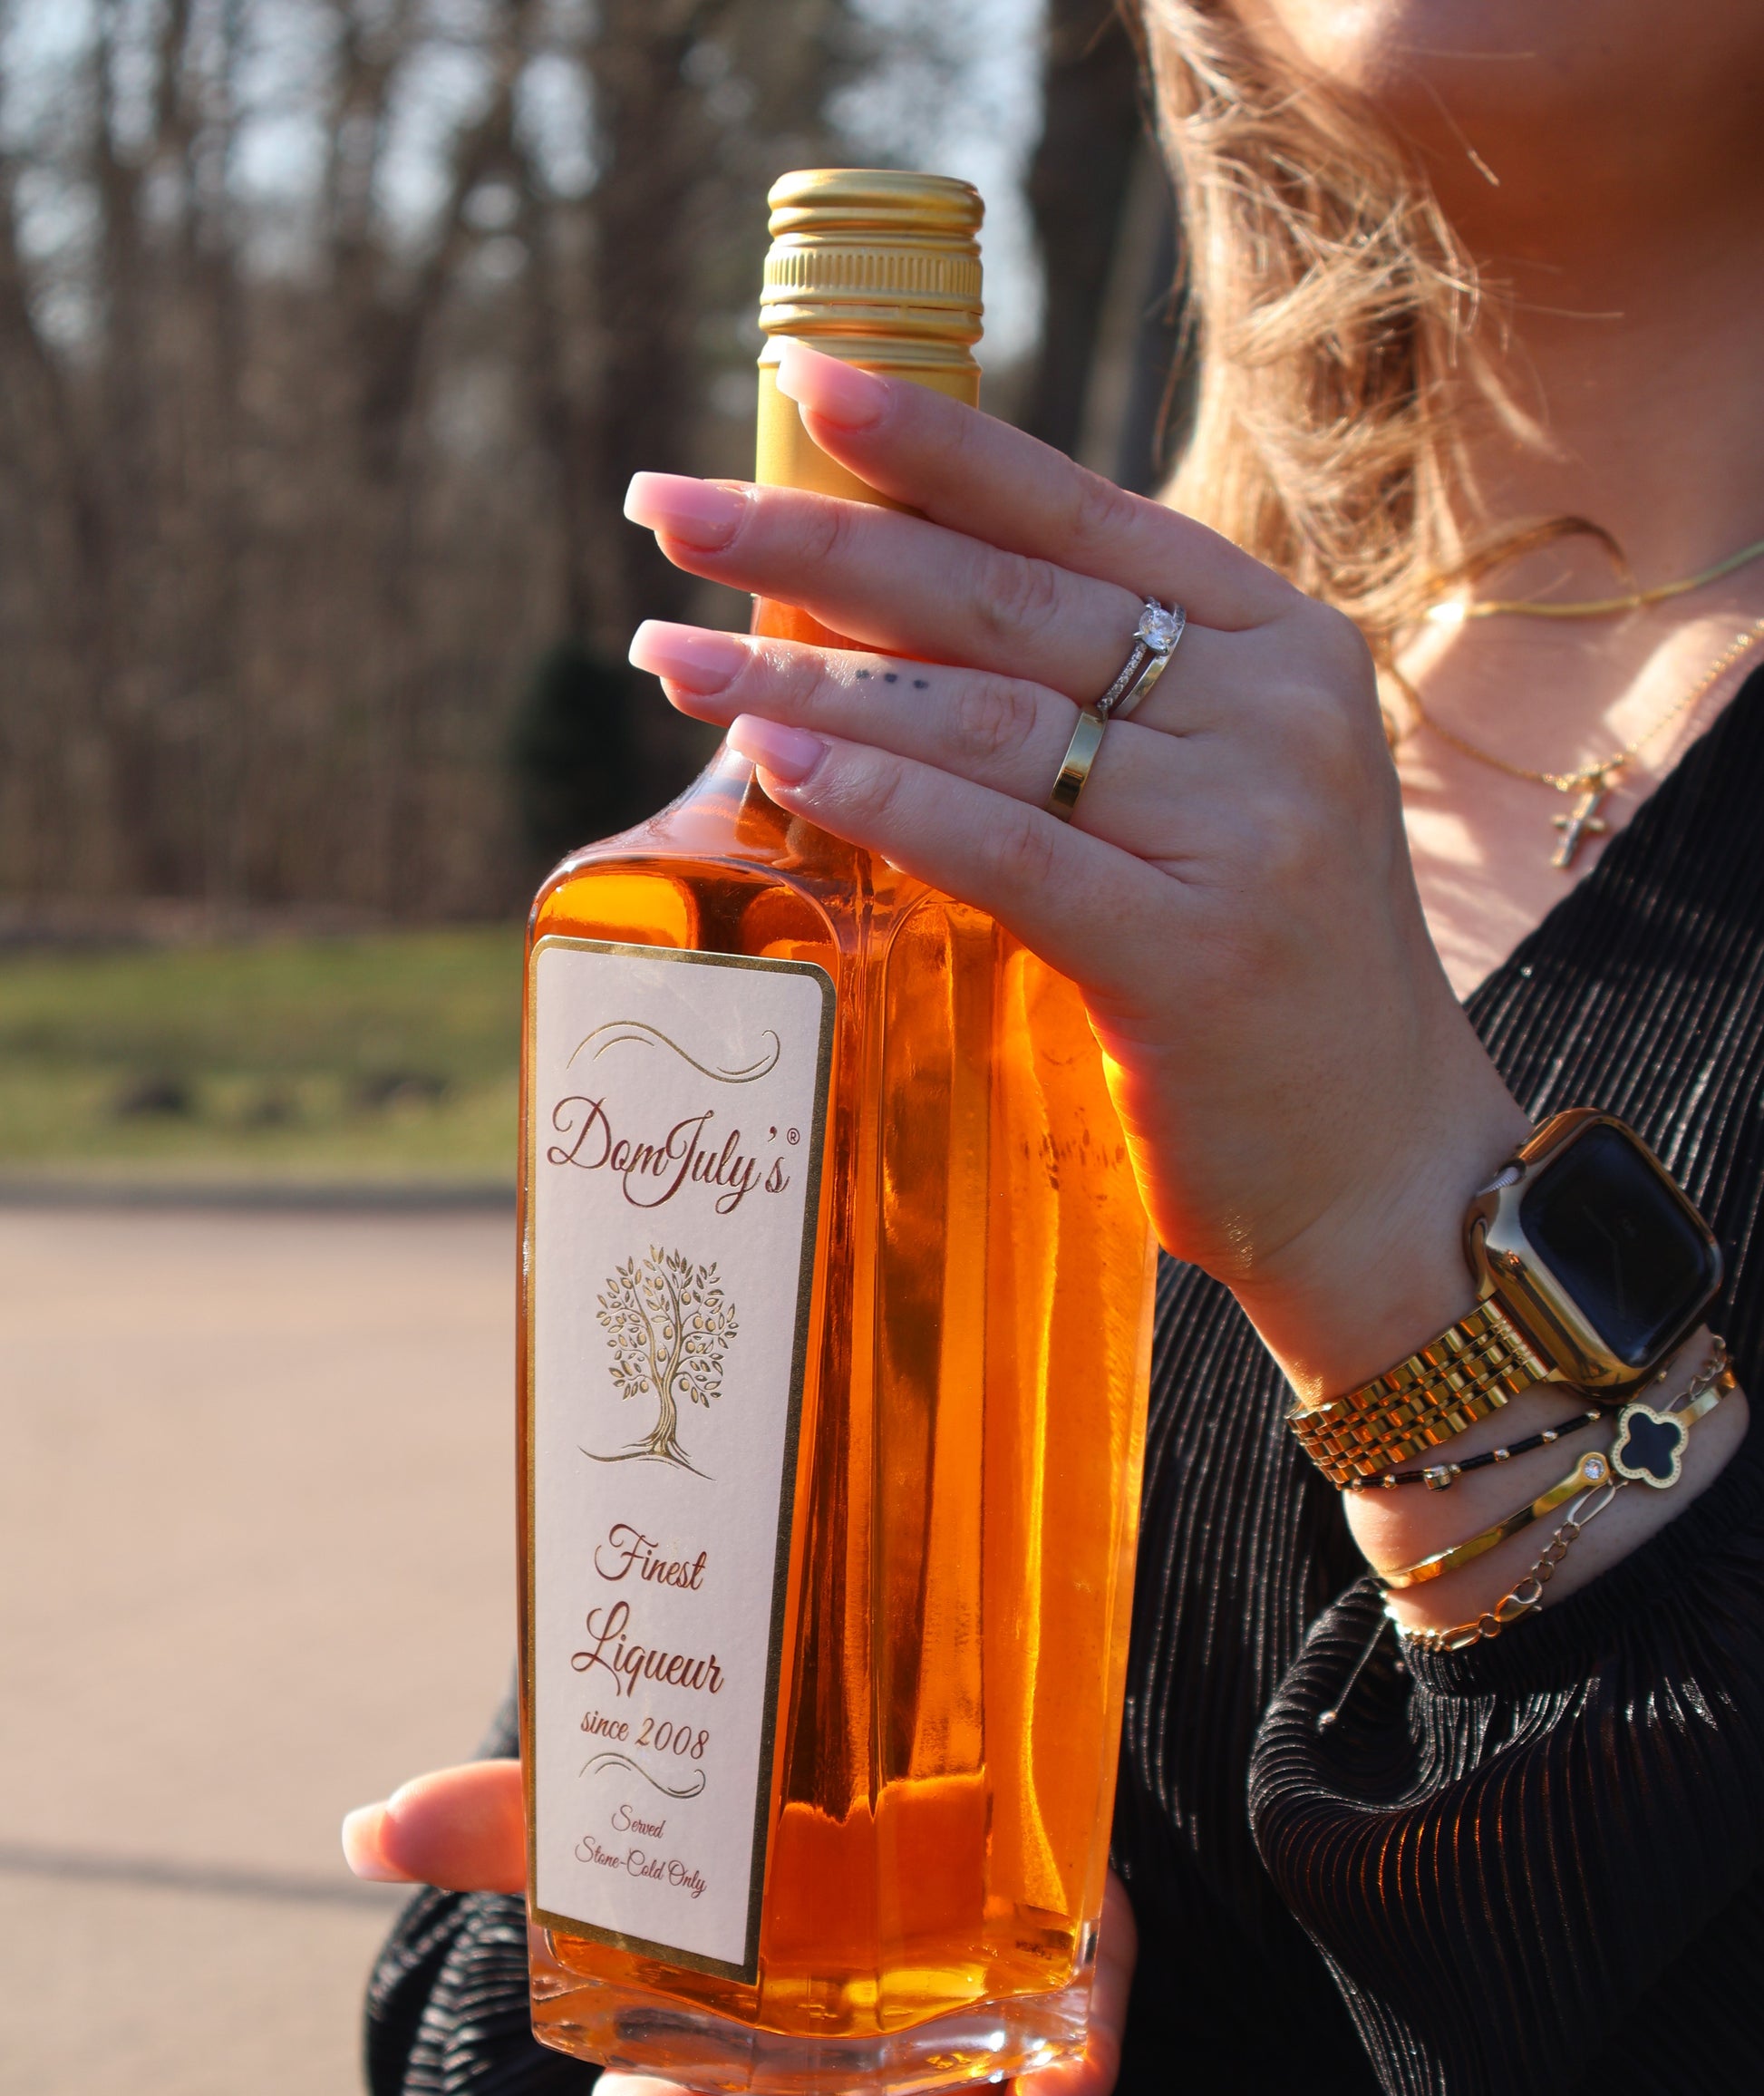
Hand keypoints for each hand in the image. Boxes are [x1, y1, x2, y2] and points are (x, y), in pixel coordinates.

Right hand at [343, 1761, 1136, 2095]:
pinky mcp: (1065, 1971)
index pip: (688, 2086)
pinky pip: (1076, 2047)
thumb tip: (362, 1828)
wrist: (938, 1704)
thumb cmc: (771, 1791)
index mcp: (743, 2005)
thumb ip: (518, 1818)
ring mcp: (963, 2005)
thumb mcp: (645, 1788)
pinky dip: (1064, 2085)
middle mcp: (852, 2026)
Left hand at [624, 341, 1530, 1403]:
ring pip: (985, 720)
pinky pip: (1004, 851)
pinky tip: (775, 756)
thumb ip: (1107, 711)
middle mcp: (1271, 712)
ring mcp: (1244, 831)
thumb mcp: (1221, 802)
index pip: (1074, 512)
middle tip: (664, 505)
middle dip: (816, 543)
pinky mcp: (1194, 958)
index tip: (795, 380)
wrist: (1385, 1171)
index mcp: (1278, 645)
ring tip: (669, 652)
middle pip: (1004, 599)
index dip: (927, 440)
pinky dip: (882, 795)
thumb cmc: (1270, 989)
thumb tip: (891, 629)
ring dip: (805, 676)